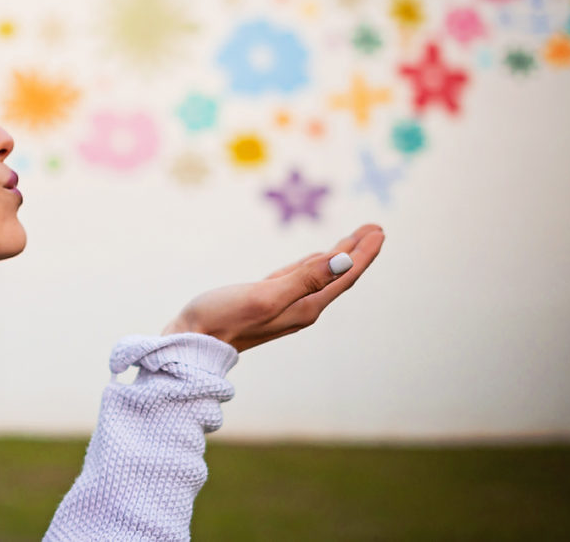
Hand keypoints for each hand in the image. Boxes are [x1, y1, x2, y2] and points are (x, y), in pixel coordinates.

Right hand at [162, 224, 384, 351]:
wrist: (190, 343)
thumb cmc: (222, 319)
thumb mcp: (265, 295)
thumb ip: (305, 278)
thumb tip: (344, 262)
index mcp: (304, 308)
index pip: (344, 277)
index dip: (363, 254)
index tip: (379, 230)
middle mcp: (299, 309)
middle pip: (337, 276)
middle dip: (356, 252)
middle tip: (374, 227)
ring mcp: (282, 305)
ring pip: (319, 276)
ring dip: (338, 256)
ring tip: (353, 239)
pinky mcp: (264, 301)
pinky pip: (299, 279)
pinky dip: (313, 265)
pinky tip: (317, 260)